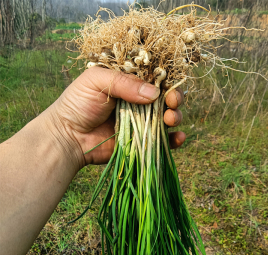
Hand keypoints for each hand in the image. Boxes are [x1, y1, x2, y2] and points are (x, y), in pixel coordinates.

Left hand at [48, 67, 185, 166]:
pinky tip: (178, 138)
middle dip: (174, 100)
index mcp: (129, 83)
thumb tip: (155, 94)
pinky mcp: (140, 141)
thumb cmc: (78, 103)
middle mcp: (138, 101)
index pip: (155, 78)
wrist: (67, 136)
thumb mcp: (97, 81)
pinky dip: (174, 140)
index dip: (166, 81)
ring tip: (171, 120)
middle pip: (165, 98)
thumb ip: (125, 84)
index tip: (170, 87)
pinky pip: (162, 140)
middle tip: (172, 104)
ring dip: (176, 118)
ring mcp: (141, 122)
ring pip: (167, 118)